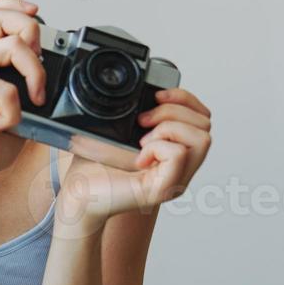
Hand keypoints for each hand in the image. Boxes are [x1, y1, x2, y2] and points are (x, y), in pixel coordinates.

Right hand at [0, 0, 48, 194]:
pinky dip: (13, 111)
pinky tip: (2, 125)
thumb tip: (56, 80)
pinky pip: (5, 88)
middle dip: (30, 29)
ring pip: (12, 45)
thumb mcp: (19, 112)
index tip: (36, 14)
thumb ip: (29, 91)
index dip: (16, 6)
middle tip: (37, 63)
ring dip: (34, 73)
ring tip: (32, 100)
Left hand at [54, 86, 212, 232]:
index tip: (156, 96)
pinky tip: (139, 158)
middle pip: (205, 125)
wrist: (77, 194)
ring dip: (169, 129)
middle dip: (173, 111)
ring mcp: (175, 181)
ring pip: (202, 138)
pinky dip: (157, 147)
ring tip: (143, 141)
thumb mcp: (119, 132)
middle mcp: (180, 169)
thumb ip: (140, 115)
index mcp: (174, 153)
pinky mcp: (162, 190)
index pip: (203, 118)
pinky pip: (179, 154)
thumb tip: (150, 90)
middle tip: (142, 123)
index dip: (184, 99)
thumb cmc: (95, 167)